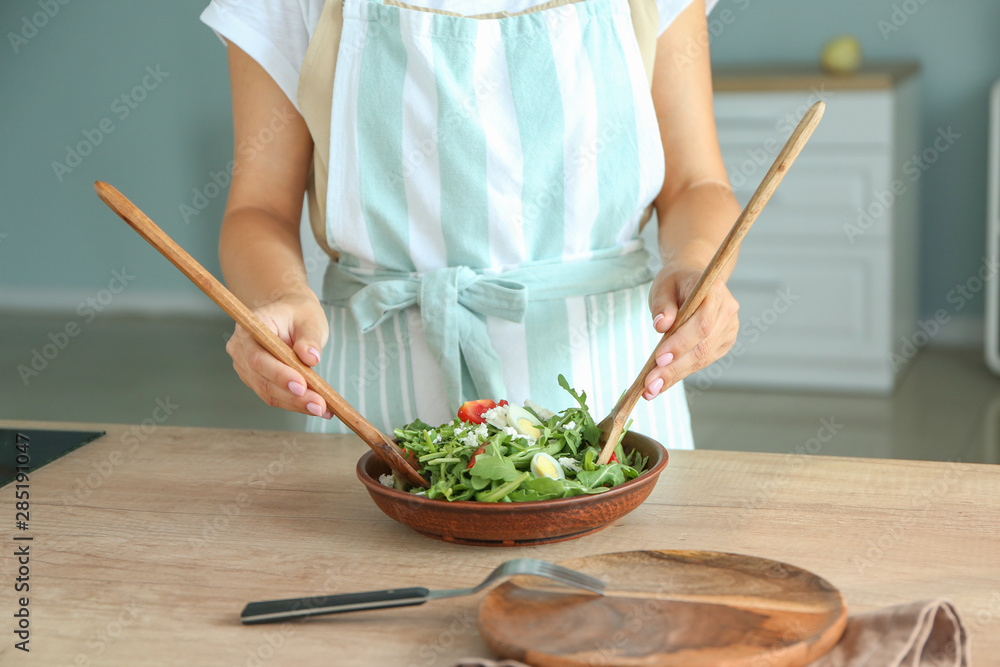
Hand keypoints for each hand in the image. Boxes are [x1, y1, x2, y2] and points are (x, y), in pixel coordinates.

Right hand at [225, 292, 332, 416]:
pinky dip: (294, 403)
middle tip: (319, 405)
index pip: (258, 357)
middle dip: (292, 396)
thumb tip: (311, 358)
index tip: (302, 385)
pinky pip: (273, 395)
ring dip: (295, 404)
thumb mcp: (309, 319)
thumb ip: (309, 338)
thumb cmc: (298, 313)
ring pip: (268, 392)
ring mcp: (245, 366)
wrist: (289, 313)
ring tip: (322, 409)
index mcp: (251, 326)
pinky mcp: (256, 379)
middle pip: (262, 379)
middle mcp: (241, 348)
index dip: (278, 374)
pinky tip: (316, 407)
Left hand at [643, 264, 738, 399]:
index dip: (681, 343)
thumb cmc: (675, 282)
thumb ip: (662, 305)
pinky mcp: (723, 342)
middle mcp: (727, 311)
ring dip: (675, 375)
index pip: (701, 323)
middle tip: (649, 385)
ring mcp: (729, 328)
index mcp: (715, 291)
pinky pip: (702, 361)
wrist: (692, 279)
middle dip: (674, 368)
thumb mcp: (663, 286)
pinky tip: (662, 383)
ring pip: (703, 358)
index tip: (658, 359)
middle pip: (702, 346)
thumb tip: (660, 325)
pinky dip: (681, 373)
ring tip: (650, 390)